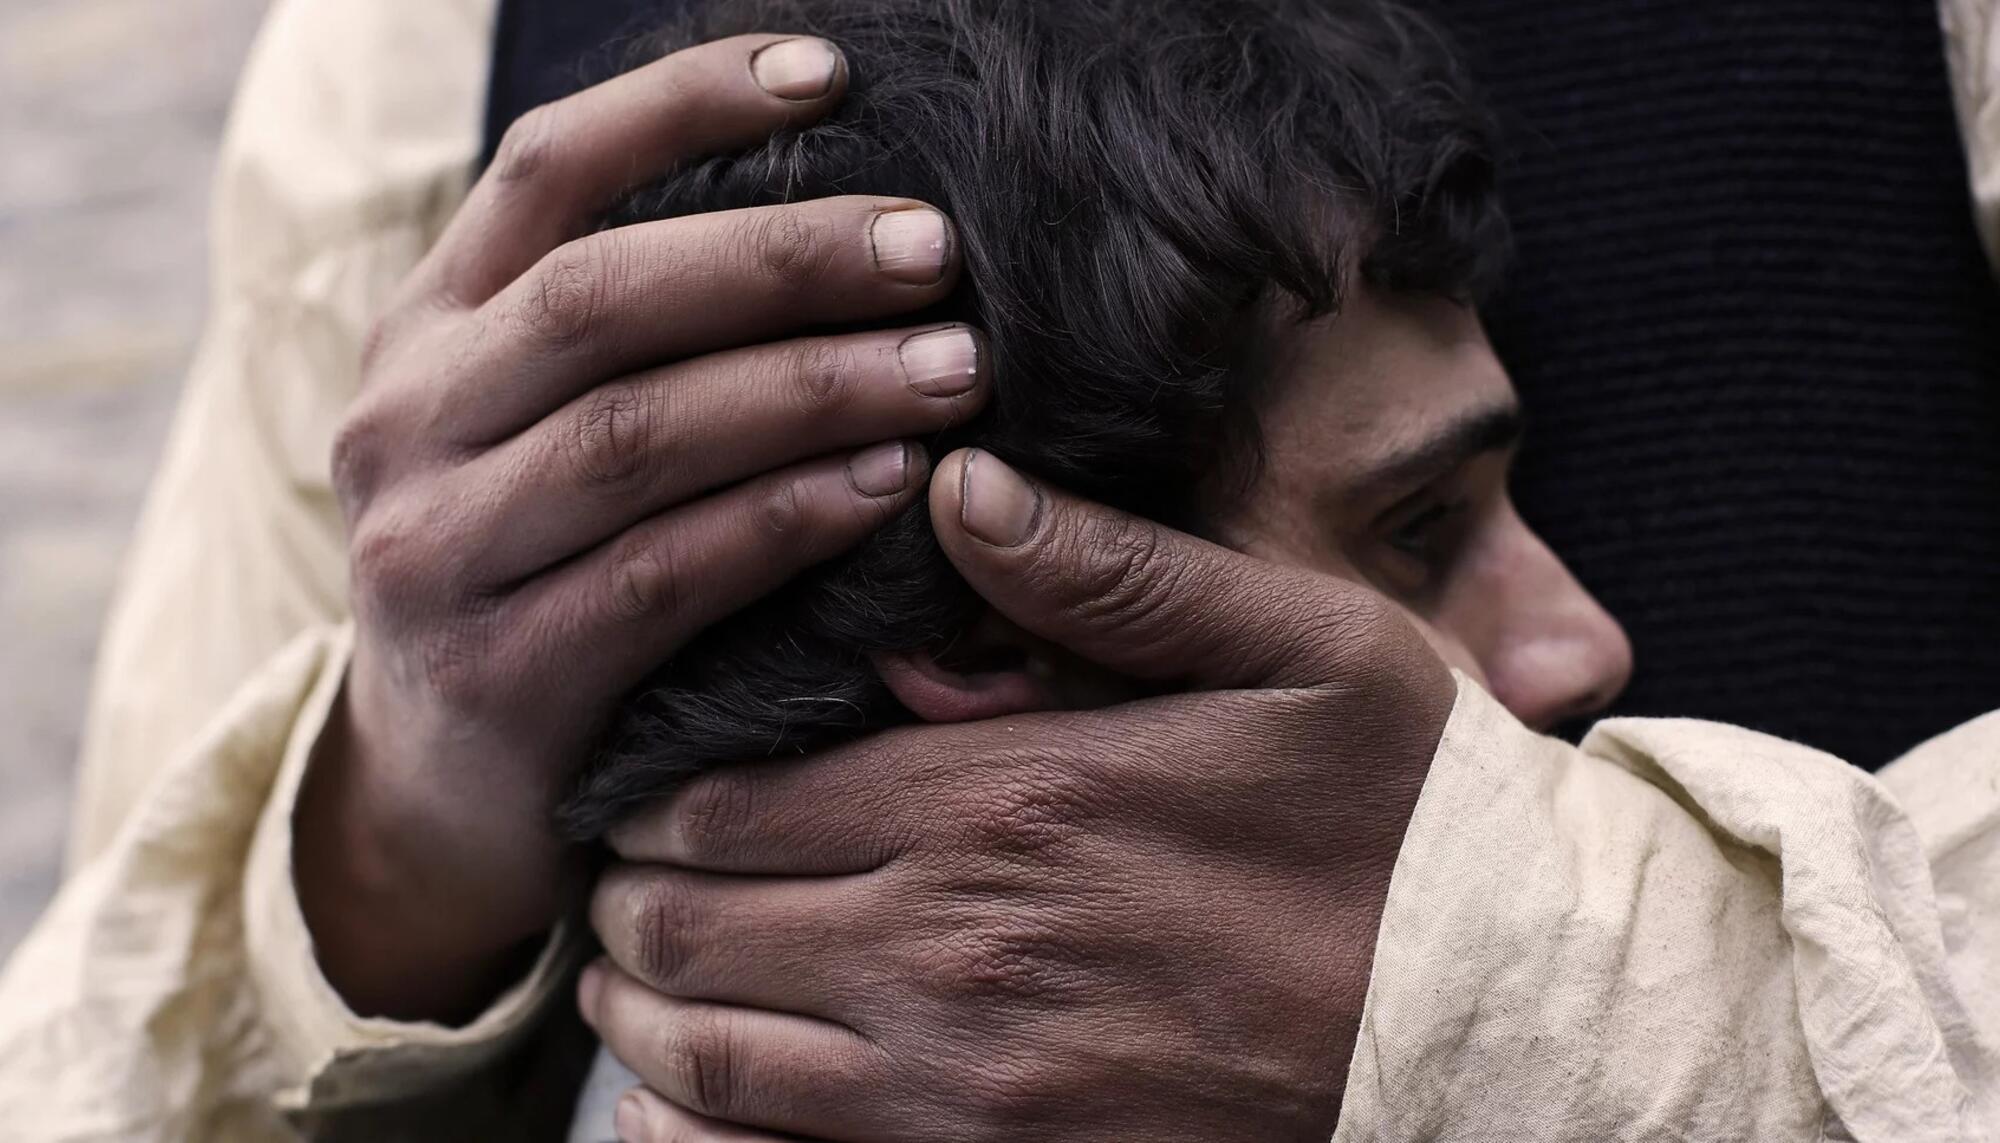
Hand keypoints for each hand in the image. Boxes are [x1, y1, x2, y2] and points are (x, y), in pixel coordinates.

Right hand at [296, 34, 990, 1019]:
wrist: (442, 791)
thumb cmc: (546, 572)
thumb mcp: (547, 431)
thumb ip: (644, 337)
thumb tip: (853, 228)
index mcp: (429, 329)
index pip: (545, 170)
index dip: (683, 101)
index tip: (831, 71)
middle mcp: (407, 420)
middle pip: (602, 297)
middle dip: (784, 261)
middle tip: (937, 251)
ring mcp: (436, 552)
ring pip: (638, 436)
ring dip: (811, 390)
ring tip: (954, 369)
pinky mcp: (496, 677)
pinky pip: (664, 575)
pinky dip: (788, 520)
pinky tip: (890, 484)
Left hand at [581, 449, 1456, 1140]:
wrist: (1500, 1015)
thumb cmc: (1406, 818)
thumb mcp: (1300, 646)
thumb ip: (1114, 573)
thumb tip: (960, 490)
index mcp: (1009, 801)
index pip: (745, 796)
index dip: (662, 794)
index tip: (644, 784)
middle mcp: (959, 947)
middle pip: (701, 923)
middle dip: (630, 896)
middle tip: (619, 872)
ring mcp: (974, 1081)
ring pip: (716, 1049)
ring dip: (643, 1009)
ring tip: (629, 973)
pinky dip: (708, 1127)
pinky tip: (688, 1100)